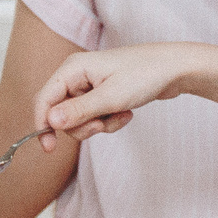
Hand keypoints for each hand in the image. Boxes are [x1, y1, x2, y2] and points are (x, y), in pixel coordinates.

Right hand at [32, 44, 202, 146]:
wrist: (176, 69)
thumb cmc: (144, 75)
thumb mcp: (110, 97)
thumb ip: (79, 111)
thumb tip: (51, 121)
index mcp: (73, 68)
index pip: (44, 99)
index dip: (42, 124)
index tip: (49, 148)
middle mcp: (77, 75)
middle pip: (61, 113)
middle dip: (82, 125)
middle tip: (102, 124)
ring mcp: (90, 85)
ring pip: (80, 119)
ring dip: (99, 124)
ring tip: (120, 114)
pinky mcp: (103, 94)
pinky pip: (96, 117)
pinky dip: (109, 121)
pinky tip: (127, 113)